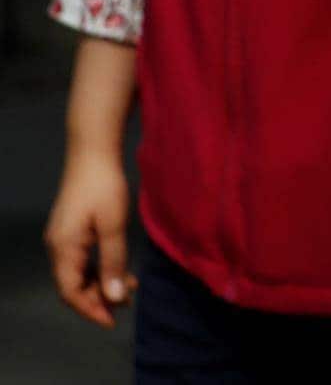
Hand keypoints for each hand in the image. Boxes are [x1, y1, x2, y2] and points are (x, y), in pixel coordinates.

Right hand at [45, 149, 134, 328]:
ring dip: (100, 283)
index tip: (112, 320)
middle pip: (72, 285)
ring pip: (78, 273)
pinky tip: (119, 269)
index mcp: (63, 248)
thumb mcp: (114, 226)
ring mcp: (62, 238)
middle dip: (97, 298)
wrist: (93, 154)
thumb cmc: (104, 187)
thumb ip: (114, 262)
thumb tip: (115, 297)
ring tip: (129, 288)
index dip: (90, 309)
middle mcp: (57, 247)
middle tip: (126, 305)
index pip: (70, 292)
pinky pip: (81, 259)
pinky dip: (98, 268)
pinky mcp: (71, 229)